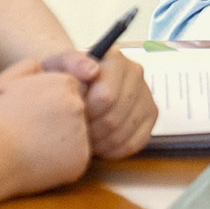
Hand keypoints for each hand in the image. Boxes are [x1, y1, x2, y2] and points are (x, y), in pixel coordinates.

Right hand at [0, 58, 91, 192]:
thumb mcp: (4, 80)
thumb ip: (28, 67)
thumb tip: (43, 67)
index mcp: (63, 83)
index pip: (70, 90)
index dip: (50, 103)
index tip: (32, 114)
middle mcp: (78, 105)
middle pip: (76, 112)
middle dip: (59, 121)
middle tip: (31, 131)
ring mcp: (82, 133)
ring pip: (77, 136)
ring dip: (62, 141)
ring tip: (33, 146)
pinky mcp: (81, 159)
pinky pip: (76, 158)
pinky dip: (62, 162)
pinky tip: (40, 161)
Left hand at [42, 48, 159, 159]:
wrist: (76, 85)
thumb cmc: (65, 77)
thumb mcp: (57, 65)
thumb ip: (71, 62)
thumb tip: (93, 71)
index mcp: (115, 59)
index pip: (107, 97)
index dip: (87, 112)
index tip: (74, 113)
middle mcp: (135, 73)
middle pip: (115, 118)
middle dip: (91, 129)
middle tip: (77, 129)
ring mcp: (146, 94)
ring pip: (125, 132)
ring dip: (101, 142)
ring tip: (86, 137)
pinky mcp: (151, 114)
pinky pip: (136, 142)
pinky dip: (115, 149)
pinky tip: (101, 143)